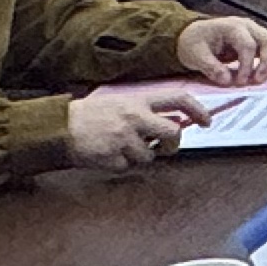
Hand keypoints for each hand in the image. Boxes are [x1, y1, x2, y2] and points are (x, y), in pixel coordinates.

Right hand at [66, 88, 201, 169]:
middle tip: (164, 146)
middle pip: (173, 133)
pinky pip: (128, 166)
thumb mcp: (120, 102)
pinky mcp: (112, 157)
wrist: (59, 127)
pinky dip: (121, 164)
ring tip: (121, 147)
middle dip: (173, 143)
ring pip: (149, 155)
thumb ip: (146, 111)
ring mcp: (124, 139)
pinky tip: (108, 154)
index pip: (179, 99)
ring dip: (140, 155)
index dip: (198, 110)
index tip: (206, 121)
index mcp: (138, 101)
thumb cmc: (90, 115)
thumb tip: (174, 122)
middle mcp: (134, 118)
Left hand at [178, 15, 266, 84]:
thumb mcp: (195, 56)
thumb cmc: (193, 43)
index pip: (248, 45)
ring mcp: (254, 30)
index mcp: (232, 27)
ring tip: (259, 79)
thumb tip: (227, 81)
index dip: (247, 66)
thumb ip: (211, 67)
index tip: (239, 83)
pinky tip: (260, 74)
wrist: (193, 34)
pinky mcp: (256, 38)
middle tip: (257, 81)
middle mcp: (247, 26)